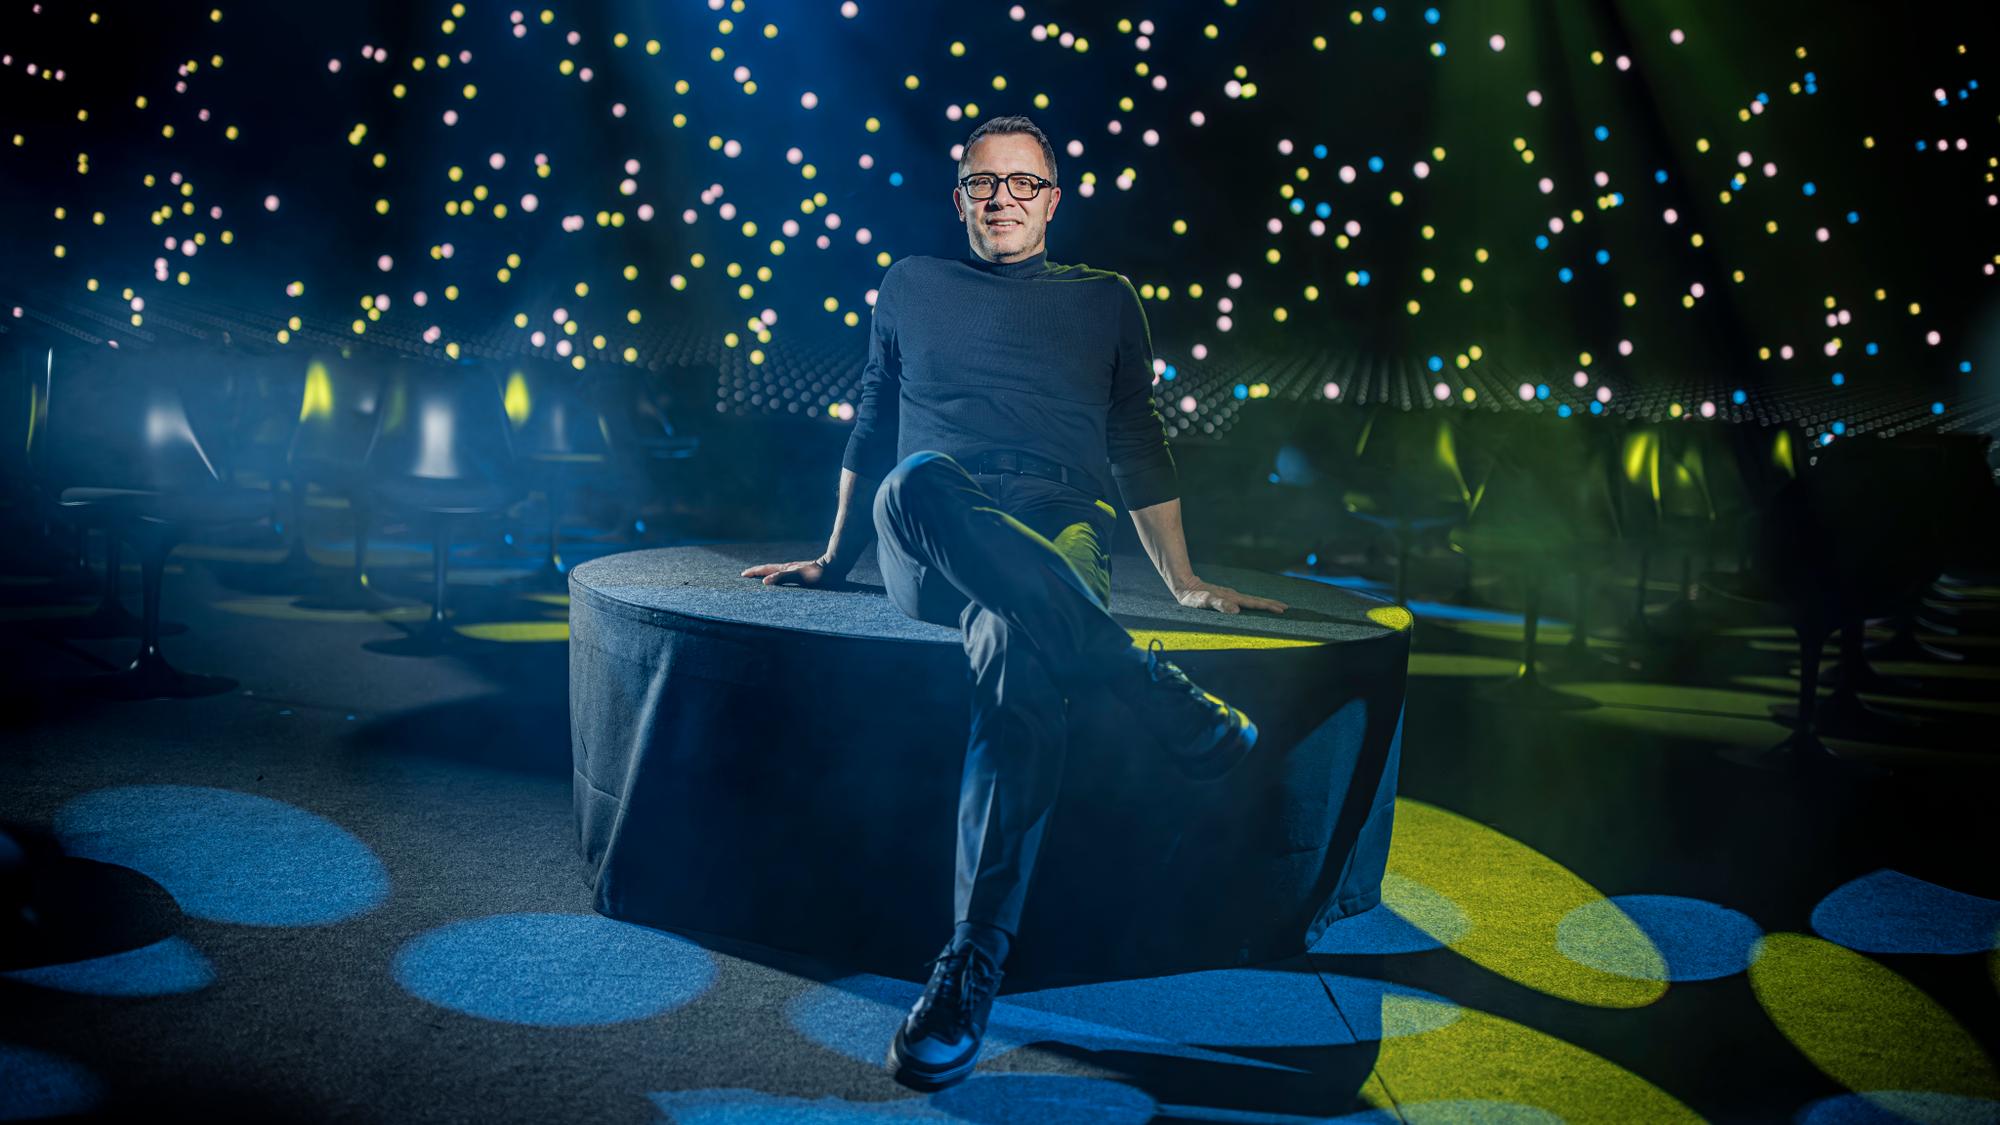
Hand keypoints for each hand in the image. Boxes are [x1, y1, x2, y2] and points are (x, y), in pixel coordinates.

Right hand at [740, 559, 839, 587]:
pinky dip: (778, 576)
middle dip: (758, 571)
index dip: (755, 571)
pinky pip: (786, 574)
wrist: (836, 565)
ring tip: (760, 577)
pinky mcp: (804, 572)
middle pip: (770, 568)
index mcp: (787, 568)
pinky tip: (783, 580)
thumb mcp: (800, 576)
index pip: (766, 569)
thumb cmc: (820, 574)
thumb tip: (764, 582)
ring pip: (778, 571)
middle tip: (746, 575)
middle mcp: (790, 567)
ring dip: (767, 573)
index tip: (743, 574)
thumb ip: (783, 578)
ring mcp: (797, 569)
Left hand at [1172, 577, 1288, 614]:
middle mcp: (1233, 596)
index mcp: (1232, 598)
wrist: (1183, 585)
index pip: (1254, 603)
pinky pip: (1243, 601)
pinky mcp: (1224, 597)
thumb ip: (1219, 605)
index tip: (1282, 609)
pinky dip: (1252, 603)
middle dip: (1271, 604)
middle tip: (1286, 608)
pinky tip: (1252, 606)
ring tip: (1275, 607)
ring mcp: (1229, 596)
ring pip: (1250, 600)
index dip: (1268, 606)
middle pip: (1256, 600)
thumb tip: (1237, 611)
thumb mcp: (1204, 601)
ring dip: (1263, 604)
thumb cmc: (1191, 597)